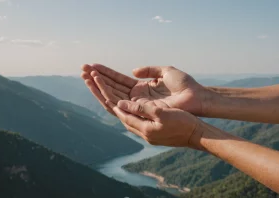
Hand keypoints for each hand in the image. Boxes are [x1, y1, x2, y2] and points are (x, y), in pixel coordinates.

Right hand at [81, 64, 205, 115]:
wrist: (196, 98)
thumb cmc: (184, 85)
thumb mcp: (165, 72)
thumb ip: (149, 70)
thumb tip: (133, 71)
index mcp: (142, 87)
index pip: (119, 79)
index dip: (105, 73)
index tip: (92, 66)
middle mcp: (137, 97)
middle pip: (112, 87)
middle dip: (97, 79)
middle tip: (82, 69)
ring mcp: (138, 104)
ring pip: (113, 95)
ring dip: (98, 86)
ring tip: (85, 75)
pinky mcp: (141, 110)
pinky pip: (121, 103)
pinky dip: (109, 94)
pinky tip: (98, 85)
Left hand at [106, 100, 201, 147]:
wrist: (197, 135)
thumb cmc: (182, 122)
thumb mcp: (162, 113)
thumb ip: (141, 108)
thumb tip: (121, 103)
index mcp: (144, 129)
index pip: (123, 115)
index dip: (113, 102)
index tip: (103, 91)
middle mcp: (144, 134)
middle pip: (123, 118)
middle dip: (112, 105)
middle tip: (103, 94)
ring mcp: (149, 135)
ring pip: (130, 120)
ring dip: (121, 109)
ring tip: (113, 101)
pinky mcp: (154, 134)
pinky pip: (138, 122)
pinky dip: (131, 113)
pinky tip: (130, 109)